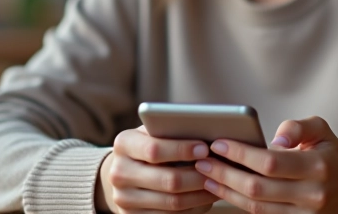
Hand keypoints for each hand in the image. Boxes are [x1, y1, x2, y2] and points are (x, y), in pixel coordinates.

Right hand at [97, 125, 219, 212]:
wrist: (124, 170)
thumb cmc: (148, 144)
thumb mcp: (153, 132)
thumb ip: (171, 130)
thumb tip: (208, 134)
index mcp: (124, 144)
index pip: (155, 150)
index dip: (182, 150)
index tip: (205, 148)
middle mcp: (119, 173)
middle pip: (168, 180)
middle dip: (198, 175)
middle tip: (218, 169)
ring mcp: (124, 198)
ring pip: (172, 202)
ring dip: (200, 194)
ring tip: (217, 183)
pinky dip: (193, 208)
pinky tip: (205, 198)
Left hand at [194, 116, 337, 212]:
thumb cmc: (331, 153)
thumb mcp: (321, 129)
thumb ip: (297, 127)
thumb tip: (275, 140)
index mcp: (317, 168)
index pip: (270, 163)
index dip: (240, 154)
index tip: (218, 144)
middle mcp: (312, 195)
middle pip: (258, 188)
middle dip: (225, 174)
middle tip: (202, 161)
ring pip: (256, 207)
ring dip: (226, 192)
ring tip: (206, 176)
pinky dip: (239, 203)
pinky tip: (224, 190)